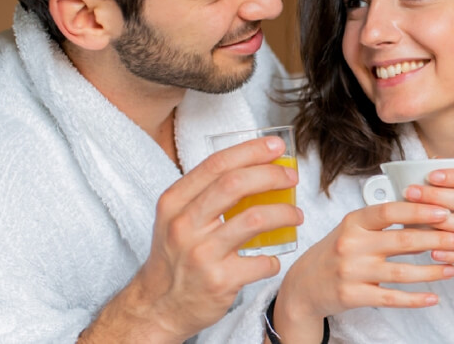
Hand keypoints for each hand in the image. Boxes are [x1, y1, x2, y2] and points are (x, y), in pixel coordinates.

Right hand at [80, 136, 302, 342]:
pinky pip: (262, 262)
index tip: (276, 147)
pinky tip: (273, 258)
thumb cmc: (175, 257)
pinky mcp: (220, 281)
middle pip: (236, 184)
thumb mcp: (175, 218)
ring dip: (284, 213)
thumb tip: (252, 168)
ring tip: (296, 215)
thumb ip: (204, 194)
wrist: (158, 306)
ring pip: (255, 219)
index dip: (251, 150)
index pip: (216, 164)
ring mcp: (202, 254)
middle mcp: (184, 224)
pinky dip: (274, 258)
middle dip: (272, 175)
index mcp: (174, 202)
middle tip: (291, 177)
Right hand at [272, 202, 453, 342]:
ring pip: (401, 272)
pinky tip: (434, 296)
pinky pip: (391, 298)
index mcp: (353, 222)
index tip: (444, 211)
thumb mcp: (352, 230)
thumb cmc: (335, 253)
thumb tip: (424, 212)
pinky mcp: (353, 295)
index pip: (389, 210)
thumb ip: (381, 222)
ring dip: (433, 270)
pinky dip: (415, 298)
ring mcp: (352, 271)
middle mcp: (351, 244)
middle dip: (438, 239)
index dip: (418, 210)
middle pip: (402, 240)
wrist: (304, 286)